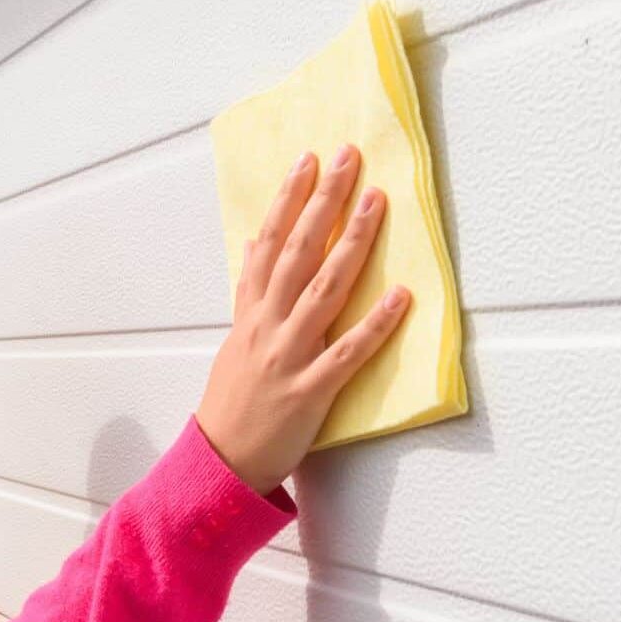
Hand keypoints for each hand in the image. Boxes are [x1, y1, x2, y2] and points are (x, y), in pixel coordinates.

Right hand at [195, 143, 410, 492]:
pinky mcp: (310, 391)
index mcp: (250, 313)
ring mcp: (288, 356)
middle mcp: (267, 325)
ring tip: (376, 203)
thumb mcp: (235, 341)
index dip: (287, 199)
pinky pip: (347, 353)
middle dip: (323, 201)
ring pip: (323, 289)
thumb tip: (254, 248)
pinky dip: (375, 325)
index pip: (267, 242)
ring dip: (353, 243)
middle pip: (297, 251)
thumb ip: (250, 296)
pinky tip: (400, 296)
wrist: (220, 463)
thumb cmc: (232, 405)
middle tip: (347, 158)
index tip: (308, 161)